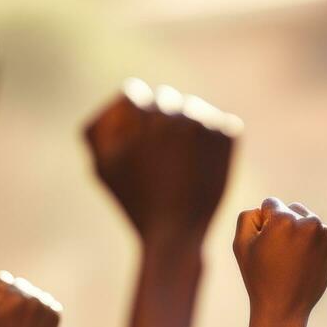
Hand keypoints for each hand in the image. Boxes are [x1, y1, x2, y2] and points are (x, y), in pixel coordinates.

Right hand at [0, 271, 61, 326]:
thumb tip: (2, 279)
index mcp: (15, 295)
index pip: (3, 281)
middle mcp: (34, 298)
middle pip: (20, 287)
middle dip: (12, 300)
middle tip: (7, 325)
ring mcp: (47, 308)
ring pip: (33, 295)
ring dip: (26, 306)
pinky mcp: (55, 317)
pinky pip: (44, 305)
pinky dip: (37, 313)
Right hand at [86, 79, 238, 244]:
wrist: (176, 233)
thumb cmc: (136, 204)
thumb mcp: (102, 167)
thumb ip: (98, 129)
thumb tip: (117, 105)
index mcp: (141, 112)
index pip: (134, 92)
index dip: (134, 119)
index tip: (139, 142)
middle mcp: (173, 111)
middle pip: (166, 99)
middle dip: (161, 123)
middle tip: (163, 158)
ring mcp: (204, 122)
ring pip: (194, 109)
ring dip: (188, 129)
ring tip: (182, 163)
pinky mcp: (228, 135)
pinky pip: (219, 124)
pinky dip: (212, 141)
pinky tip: (202, 165)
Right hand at [235, 198, 326, 326]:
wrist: (284, 309)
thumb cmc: (259, 278)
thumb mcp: (241, 244)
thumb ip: (248, 216)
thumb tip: (264, 210)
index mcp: (284, 219)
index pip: (271, 204)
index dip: (263, 224)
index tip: (265, 245)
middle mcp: (309, 222)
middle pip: (292, 209)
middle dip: (284, 224)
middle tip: (278, 253)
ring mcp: (325, 234)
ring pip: (307, 221)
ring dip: (300, 233)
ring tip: (291, 259)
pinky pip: (320, 235)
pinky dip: (313, 244)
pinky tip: (304, 263)